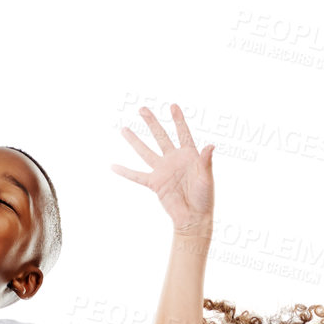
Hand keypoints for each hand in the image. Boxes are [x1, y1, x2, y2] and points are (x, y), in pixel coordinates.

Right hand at [112, 104, 213, 230]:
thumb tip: (210, 146)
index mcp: (188, 155)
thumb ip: (206, 161)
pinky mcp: (155, 184)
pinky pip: (137, 177)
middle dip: (151, 123)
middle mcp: (173, 159)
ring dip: (135, 141)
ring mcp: (162, 171)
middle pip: (160, 136)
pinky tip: (114, 166)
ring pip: (146, 152)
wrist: (193, 217)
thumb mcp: (207, 177)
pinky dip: (125, 172)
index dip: (178, 120)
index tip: (172, 106)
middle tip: (142, 109)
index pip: (182, 133)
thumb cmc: (204, 197)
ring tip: (124, 129)